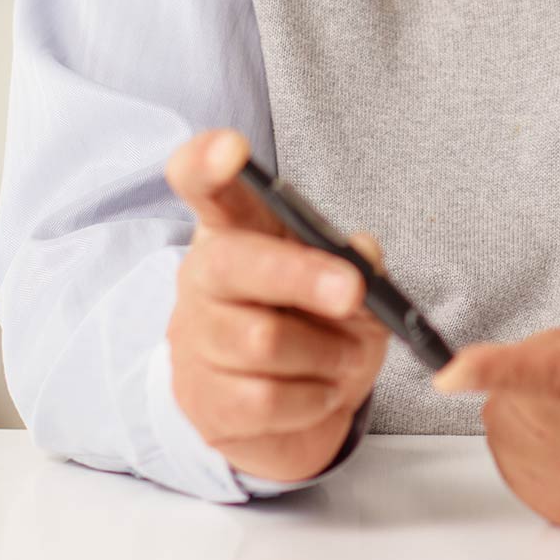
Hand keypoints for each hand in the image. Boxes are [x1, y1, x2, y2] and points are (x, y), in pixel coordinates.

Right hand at [165, 129, 388, 483]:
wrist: (290, 411)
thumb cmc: (316, 321)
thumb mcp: (345, 280)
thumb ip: (356, 261)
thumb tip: (364, 255)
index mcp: (234, 230)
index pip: (201, 183)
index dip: (208, 162)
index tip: (233, 149)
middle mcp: (201, 278)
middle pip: (235, 265)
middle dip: (301, 277)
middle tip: (354, 291)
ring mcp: (196, 342)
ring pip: (262, 341)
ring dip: (327, 353)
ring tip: (349, 357)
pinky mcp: (204, 404)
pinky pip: (265, 401)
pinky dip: (313, 399)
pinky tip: (323, 391)